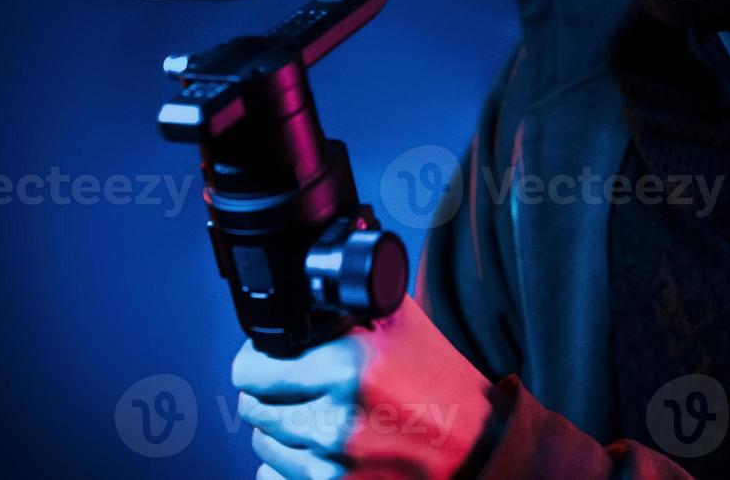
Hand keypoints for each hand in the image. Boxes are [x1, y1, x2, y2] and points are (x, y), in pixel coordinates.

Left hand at [232, 296, 506, 479]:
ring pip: (264, 444)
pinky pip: (275, 476)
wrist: (478, 447)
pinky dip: (288, 464)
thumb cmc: (440, 383)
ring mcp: (335, 464)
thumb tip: (309, 271)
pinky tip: (317, 449)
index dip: (256, 360)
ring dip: (282, 428)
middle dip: (270, 393)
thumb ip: (349, 302)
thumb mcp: (399, 325)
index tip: (268, 358)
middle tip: (297, 385)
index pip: (251, 371)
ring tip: (316, 414)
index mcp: (346, 367)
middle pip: (253, 408)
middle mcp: (335, 419)